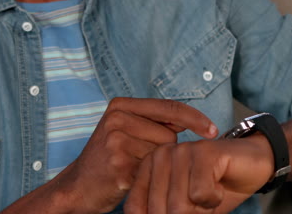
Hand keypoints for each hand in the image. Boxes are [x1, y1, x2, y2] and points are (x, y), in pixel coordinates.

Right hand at [54, 98, 217, 212]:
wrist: (78, 185)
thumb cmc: (108, 157)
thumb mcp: (124, 128)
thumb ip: (154, 120)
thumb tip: (192, 119)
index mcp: (120, 105)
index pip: (169, 106)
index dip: (195, 118)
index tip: (212, 130)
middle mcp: (117, 119)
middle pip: (169, 134)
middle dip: (162, 149)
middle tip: (137, 157)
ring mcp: (117, 141)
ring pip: (163, 153)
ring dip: (155, 164)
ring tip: (131, 166)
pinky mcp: (120, 165)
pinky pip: (154, 171)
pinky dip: (149, 178)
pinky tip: (129, 177)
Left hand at [124, 135, 273, 213]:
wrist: (252, 166)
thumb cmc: (214, 188)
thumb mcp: (183, 208)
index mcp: (148, 168)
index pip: (136, 209)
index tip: (186, 209)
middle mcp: (160, 156)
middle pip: (160, 211)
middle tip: (200, 201)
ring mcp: (181, 151)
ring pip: (179, 205)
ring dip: (201, 210)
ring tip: (209, 192)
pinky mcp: (203, 152)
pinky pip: (200, 194)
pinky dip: (214, 200)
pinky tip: (219, 185)